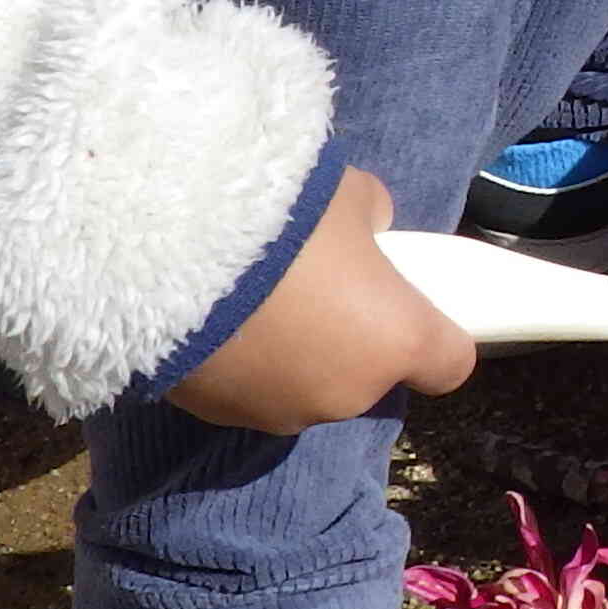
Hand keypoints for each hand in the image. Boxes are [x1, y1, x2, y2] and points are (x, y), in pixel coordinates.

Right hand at [162, 166, 473, 432]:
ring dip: (288, 351)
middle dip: (347, 334)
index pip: (449, 363)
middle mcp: (346, 394)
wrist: (158, 248)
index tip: (409, 303)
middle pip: (365, 372)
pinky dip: (237, 360)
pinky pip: (244, 387)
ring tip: (247, 293)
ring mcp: (276, 412)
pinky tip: (208, 315)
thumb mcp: (345, 193)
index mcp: (395, 341)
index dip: (434, 334)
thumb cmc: (278, 215)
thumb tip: (370, 228)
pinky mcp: (213, 415)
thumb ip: (371, 217)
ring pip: (301, 384)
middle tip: (308, 279)